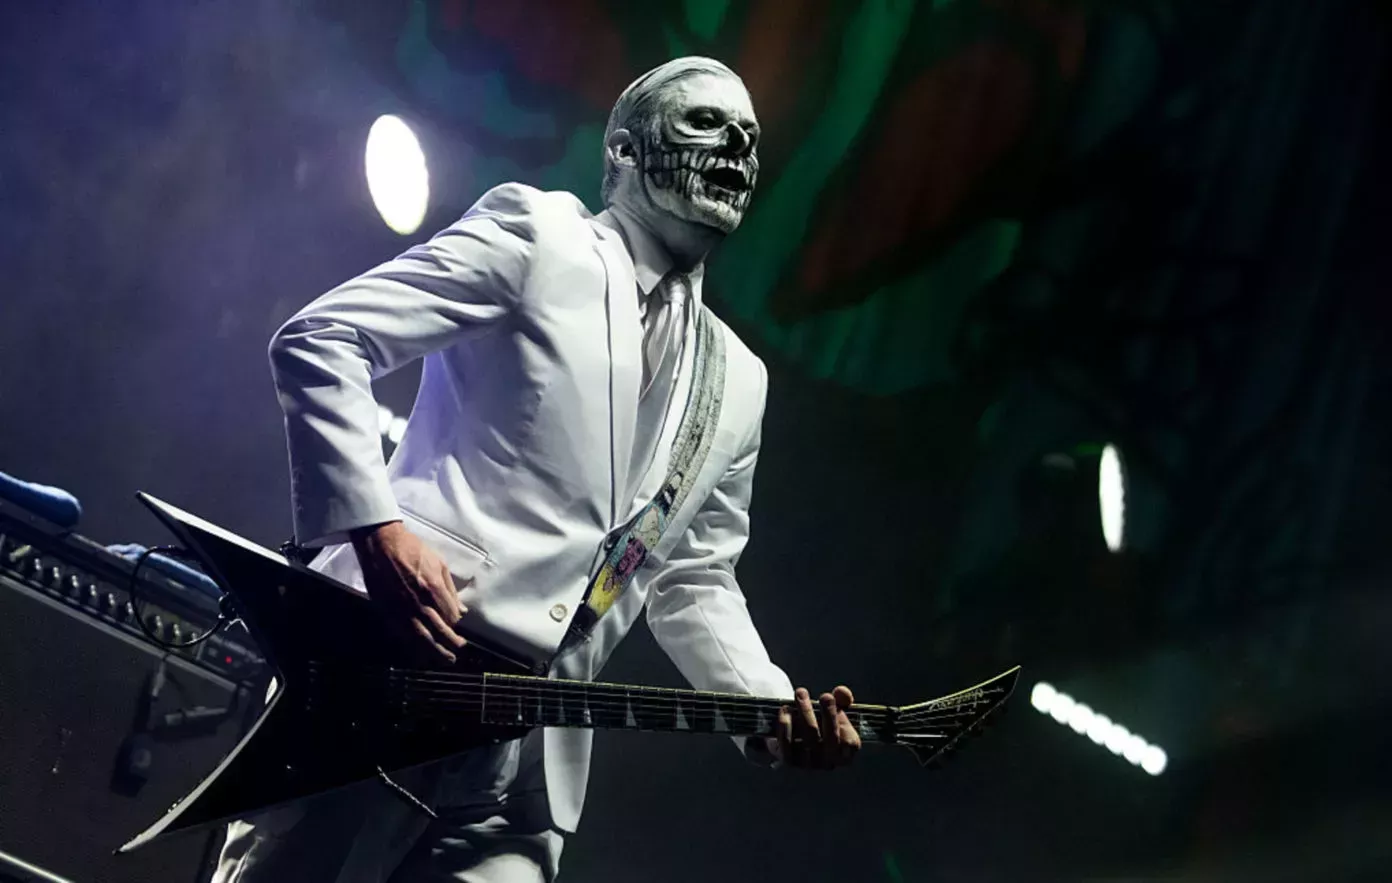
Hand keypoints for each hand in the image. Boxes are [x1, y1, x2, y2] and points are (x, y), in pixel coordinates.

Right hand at [350, 520, 468, 662]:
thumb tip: (461, 610)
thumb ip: (450, 588)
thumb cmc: (413, 549)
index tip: (457, 626)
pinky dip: (413, 644)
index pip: (450, 616)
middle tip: (457, 651)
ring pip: (421, 636)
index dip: (455, 624)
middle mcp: (419, 602)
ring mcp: (402, 608)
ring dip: (434, 650)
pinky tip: (419, 650)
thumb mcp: (439, 563)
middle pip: (438, 629)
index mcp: (433, 588)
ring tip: (444, 658)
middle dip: (450, 643)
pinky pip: (402, 633)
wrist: (381, 544)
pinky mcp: (387, 610)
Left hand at [769, 685, 860, 769]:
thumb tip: (841, 692)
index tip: (831, 698)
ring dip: (805, 712)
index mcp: (845, 753)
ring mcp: (809, 764)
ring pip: (809, 739)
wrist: (794, 734)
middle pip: (830, 738)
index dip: (842, 721)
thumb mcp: (835, 708)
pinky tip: (785, 710)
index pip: (850, 742)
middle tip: (823, 695)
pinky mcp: (790, 762)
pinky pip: (788, 744)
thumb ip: (843, 698)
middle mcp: (829, 762)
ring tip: (800, 693)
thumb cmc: (820, 721)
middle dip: (827, 713)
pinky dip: (786, 725)